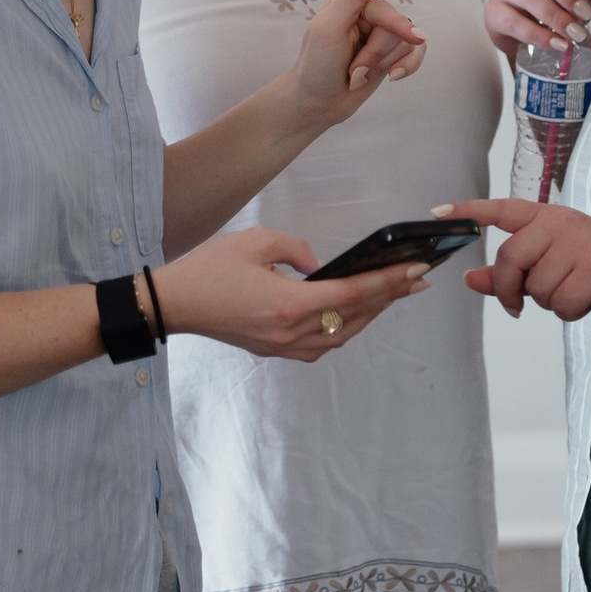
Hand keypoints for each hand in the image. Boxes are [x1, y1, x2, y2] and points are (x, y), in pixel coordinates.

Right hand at [159, 226, 428, 361]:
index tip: (417, 271)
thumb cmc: (210, 268)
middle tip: (418, 281)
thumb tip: (319, 265)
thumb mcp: (254, 241)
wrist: (173, 304)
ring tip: (392, 296)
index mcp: (288, 303)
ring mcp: (283, 346)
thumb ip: (296, 248)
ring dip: (370, 316)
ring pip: (341, 336)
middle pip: (354, 316)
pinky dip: (344, 330)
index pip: (352, 293)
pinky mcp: (273, 350)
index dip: (389, 282)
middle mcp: (291, 332)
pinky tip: (353, 315)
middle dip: (389, 297)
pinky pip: (321, 346)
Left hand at [291, 0, 425, 132]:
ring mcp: (380, 33)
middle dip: (376, 56)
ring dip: (383, 65)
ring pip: (407, 43)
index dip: (396, 27)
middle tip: (352, 71)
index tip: (415, 38)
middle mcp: (367, 12)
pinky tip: (394, 77)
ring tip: (357, 75)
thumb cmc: (316, 65)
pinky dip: (408, 66)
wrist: (316, 103)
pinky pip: (415, 53)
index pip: (385, 9)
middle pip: (397, 29)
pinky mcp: (389, 53)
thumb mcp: (328, 28)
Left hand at [448, 197, 590, 324]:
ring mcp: (577, 246)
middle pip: (509, 259)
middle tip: (516, 306)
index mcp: (548, 217)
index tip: (438, 213)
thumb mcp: (554, 264)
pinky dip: (569, 312)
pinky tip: (588, 300)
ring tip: (575, 291)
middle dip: (509, 288)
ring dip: (549, 301)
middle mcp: (560, 225)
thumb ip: (510, 273)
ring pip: (535, 287)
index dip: (470, 211)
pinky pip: (559, 303)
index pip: (503, 210)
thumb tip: (470, 279)